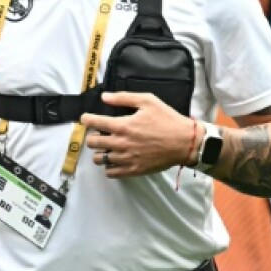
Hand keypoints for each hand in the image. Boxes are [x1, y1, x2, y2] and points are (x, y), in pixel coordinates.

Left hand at [81, 91, 195, 177]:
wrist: (185, 142)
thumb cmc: (167, 119)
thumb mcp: (148, 101)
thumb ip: (124, 98)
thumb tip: (104, 97)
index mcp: (123, 125)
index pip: (93, 123)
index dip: (86, 119)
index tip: (86, 119)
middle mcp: (120, 143)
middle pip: (92, 142)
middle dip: (92, 136)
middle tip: (98, 134)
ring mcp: (126, 158)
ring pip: (99, 159)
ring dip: (100, 152)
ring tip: (107, 148)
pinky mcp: (133, 170)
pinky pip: (111, 173)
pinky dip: (109, 167)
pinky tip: (115, 160)